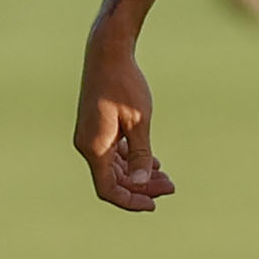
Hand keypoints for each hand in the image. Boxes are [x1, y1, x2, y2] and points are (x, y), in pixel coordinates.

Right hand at [76, 34, 178, 210]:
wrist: (107, 54)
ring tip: (165, 177)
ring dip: (138, 174)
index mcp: (94, 148)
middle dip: (141, 187)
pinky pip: (113, 154)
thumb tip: (140, 184)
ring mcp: (91, 136)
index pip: (108, 189)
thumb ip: (140, 154)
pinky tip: (153, 162)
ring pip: (114, 168)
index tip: (153, 205)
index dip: (130, 201)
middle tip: (170, 187)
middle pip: (113, 180)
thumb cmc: (124, 85)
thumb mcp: (139, 121)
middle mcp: (88, 145)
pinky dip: (131, 160)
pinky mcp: (97, 128)